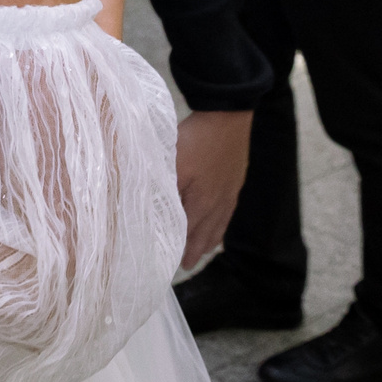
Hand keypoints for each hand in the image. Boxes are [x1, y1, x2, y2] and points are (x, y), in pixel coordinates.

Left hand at [175, 109, 251, 269]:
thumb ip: (160, 189)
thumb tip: (146, 209)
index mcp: (202, 203)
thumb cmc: (196, 140)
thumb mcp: (172, 165)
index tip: (170, 264)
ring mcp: (229, 193)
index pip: (187, 235)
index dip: (179, 250)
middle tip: (186, 265)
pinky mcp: (235, 181)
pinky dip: (220, 223)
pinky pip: (227, 211)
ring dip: (208, 240)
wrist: (227, 115)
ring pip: (219, 224)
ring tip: (202, 252)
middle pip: (205, 234)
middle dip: (194, 251)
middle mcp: (219, 203)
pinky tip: (218, 222)